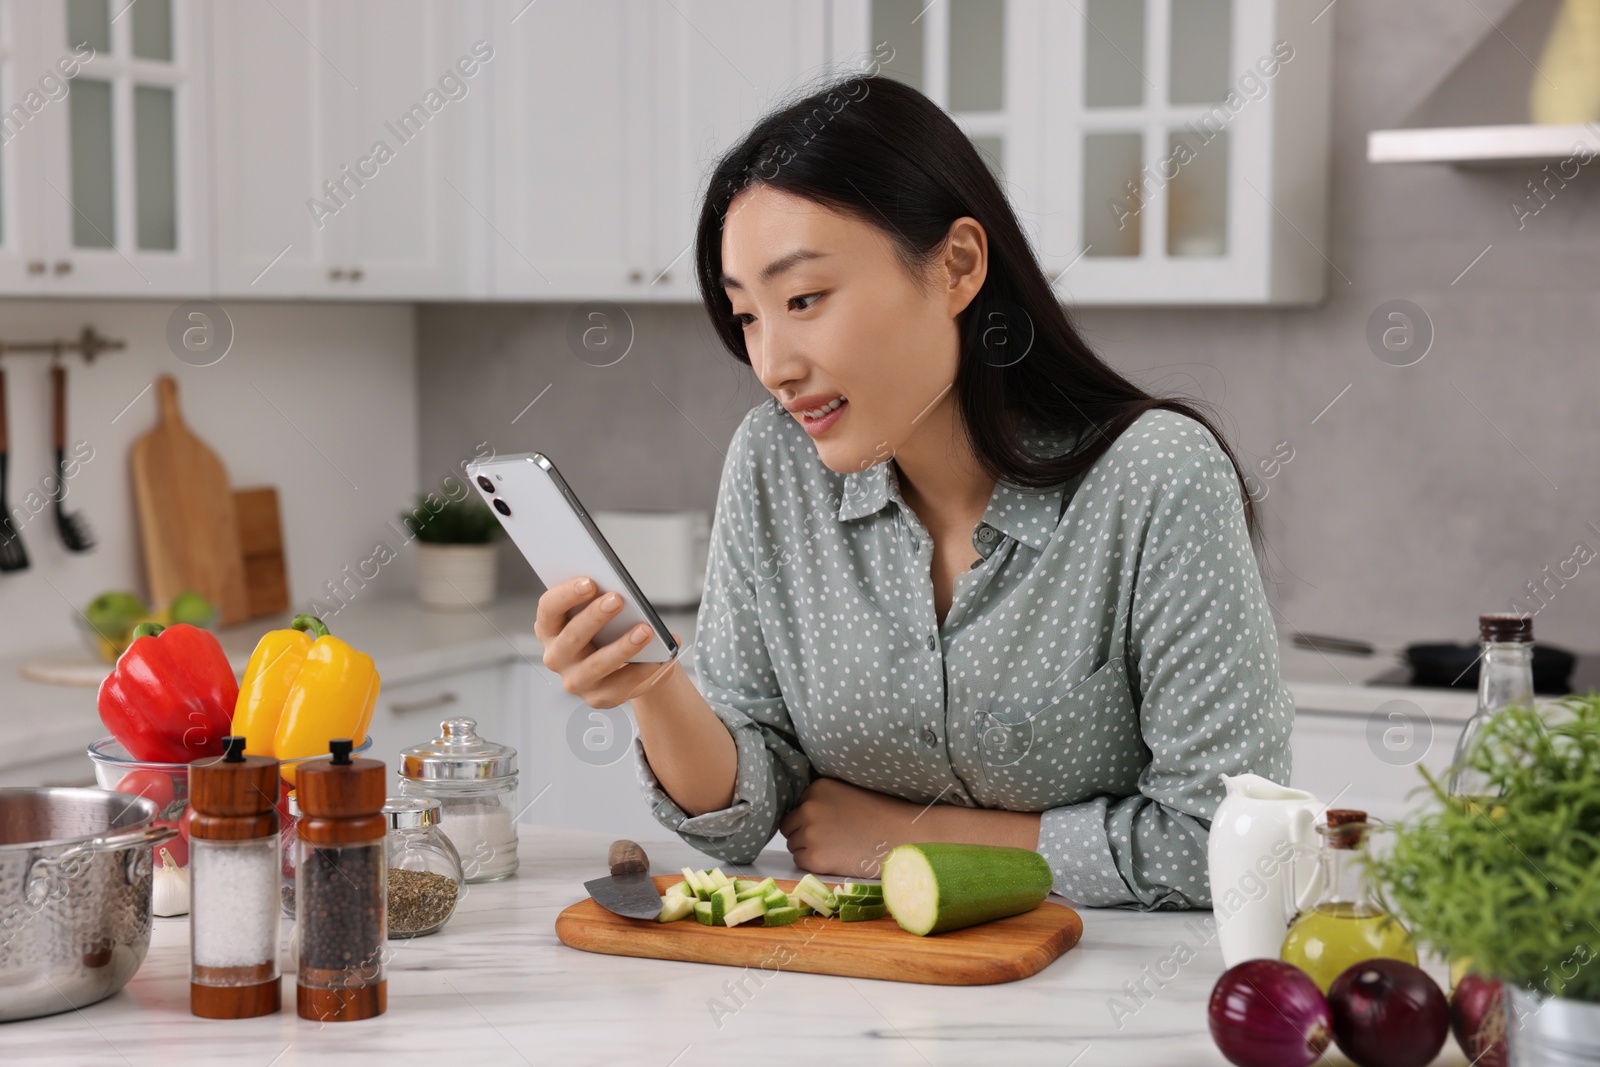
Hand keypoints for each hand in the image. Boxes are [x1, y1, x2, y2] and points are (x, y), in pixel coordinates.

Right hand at [536, 576, 680, 707]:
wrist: (625, 666)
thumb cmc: (608, 630)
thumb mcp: (601, 612)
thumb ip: (604, 599)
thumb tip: (630, 597)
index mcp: (550, 628)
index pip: (548, 609)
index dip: (566, 595)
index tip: (589, 582)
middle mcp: (556, 656)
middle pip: (571, 637)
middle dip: (594, 617)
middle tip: (618, 599)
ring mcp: (575, 680)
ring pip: (596, 665)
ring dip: (622, 647)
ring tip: (645, 630)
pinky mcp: (598, 697)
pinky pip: (621, 685)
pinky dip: (642, 670)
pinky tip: (659, 657)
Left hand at [778, 777, 928, 879]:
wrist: (902, 837)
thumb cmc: (882, 815)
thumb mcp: (849, 793)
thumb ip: (825, 799)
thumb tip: (802, 813)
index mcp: (817, 788)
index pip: (798, 806)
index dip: (812, 818)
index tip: (831, 824)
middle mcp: (809, 807)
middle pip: (790, 826)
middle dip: (805, 834)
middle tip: (831, 840)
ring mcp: (811, 832)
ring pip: (794, 844)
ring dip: (809, 848)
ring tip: (837, 849)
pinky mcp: (815, 857)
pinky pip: (800, 861)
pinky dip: (814, 863)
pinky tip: (836, 859)